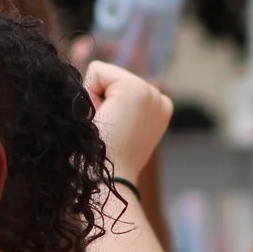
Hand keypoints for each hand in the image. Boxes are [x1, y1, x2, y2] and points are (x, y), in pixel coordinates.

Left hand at [84, 61, 171, 183]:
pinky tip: (103, 117)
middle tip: (108, 132)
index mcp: (159, 110)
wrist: (105, 181)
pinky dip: (91, 93)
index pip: (118, 88)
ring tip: (106, 127)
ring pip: (104, 75)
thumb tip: (92, 78)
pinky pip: (97, 71)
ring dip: (96, 99)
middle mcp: (161, 99)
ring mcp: (152, 93)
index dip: (106, 107)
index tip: (113, 134)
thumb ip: (113, 105)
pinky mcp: (137, 90)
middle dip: (102, 101)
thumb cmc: (101, 163)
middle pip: (111, 79)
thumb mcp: (115, 128)